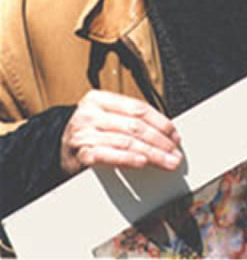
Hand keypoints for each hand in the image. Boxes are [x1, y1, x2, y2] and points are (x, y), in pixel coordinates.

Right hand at [60, 90, 181, 175]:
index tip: (174, 134)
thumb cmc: (88, 133)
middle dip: (160, 141)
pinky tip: (143, 162)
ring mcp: (84, 133)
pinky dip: (128, 159)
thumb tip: (165, 131)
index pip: (138, 108)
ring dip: (152, 154)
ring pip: (127, 142)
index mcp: (99, 99)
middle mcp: (91, 113)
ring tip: (167, 161)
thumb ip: (128, 119)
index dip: (160, 121)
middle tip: (175, 152)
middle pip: (135, 126)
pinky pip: (109, 156)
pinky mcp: (81, 154)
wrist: (55, 150)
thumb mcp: (105, 117)